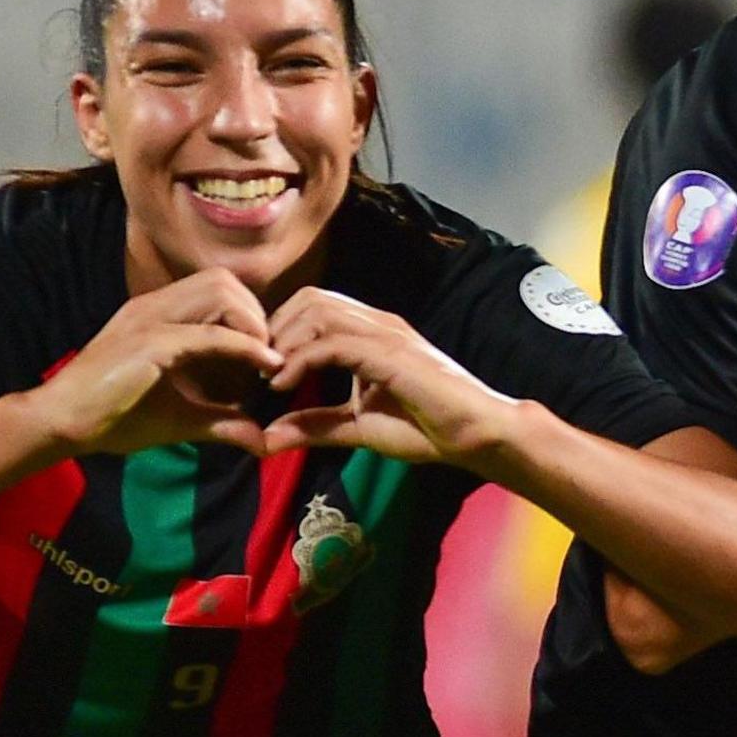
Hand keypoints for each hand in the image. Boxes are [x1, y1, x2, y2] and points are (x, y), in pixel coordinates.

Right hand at [28, 269, 281, 456]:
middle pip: (223, 280)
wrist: (60, 423)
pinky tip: (264, 367)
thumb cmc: (113, 417)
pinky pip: (210, 334)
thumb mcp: (180, 418)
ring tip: (263, 359)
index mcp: (157, 314)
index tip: (267, 352)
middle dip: (257, 313)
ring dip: (252, 322)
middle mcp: (153, 306)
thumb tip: (261, 441)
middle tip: (268, 353)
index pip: (218, 288)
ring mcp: (149, 319)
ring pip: (220, 291)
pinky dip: (245, 347)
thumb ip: (222, 422)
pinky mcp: (149, 342)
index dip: (251, 315)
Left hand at [256, 287, 526, 467]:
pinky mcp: (390, 353)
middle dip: (276, 330)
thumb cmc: (429, 428)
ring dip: (284, 341)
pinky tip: (285, 385)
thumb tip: (268, 437)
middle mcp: (378, 324)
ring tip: (270, 377)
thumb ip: (315, 426)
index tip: (264, 370)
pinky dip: (300, 360)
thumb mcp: (357, 426)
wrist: (475, 435)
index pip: (314, 307)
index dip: (281, 331)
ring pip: (317, 311)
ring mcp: (386, 334)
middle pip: (310, 299)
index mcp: (372, 334)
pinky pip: (332, 343)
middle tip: (261, 370)